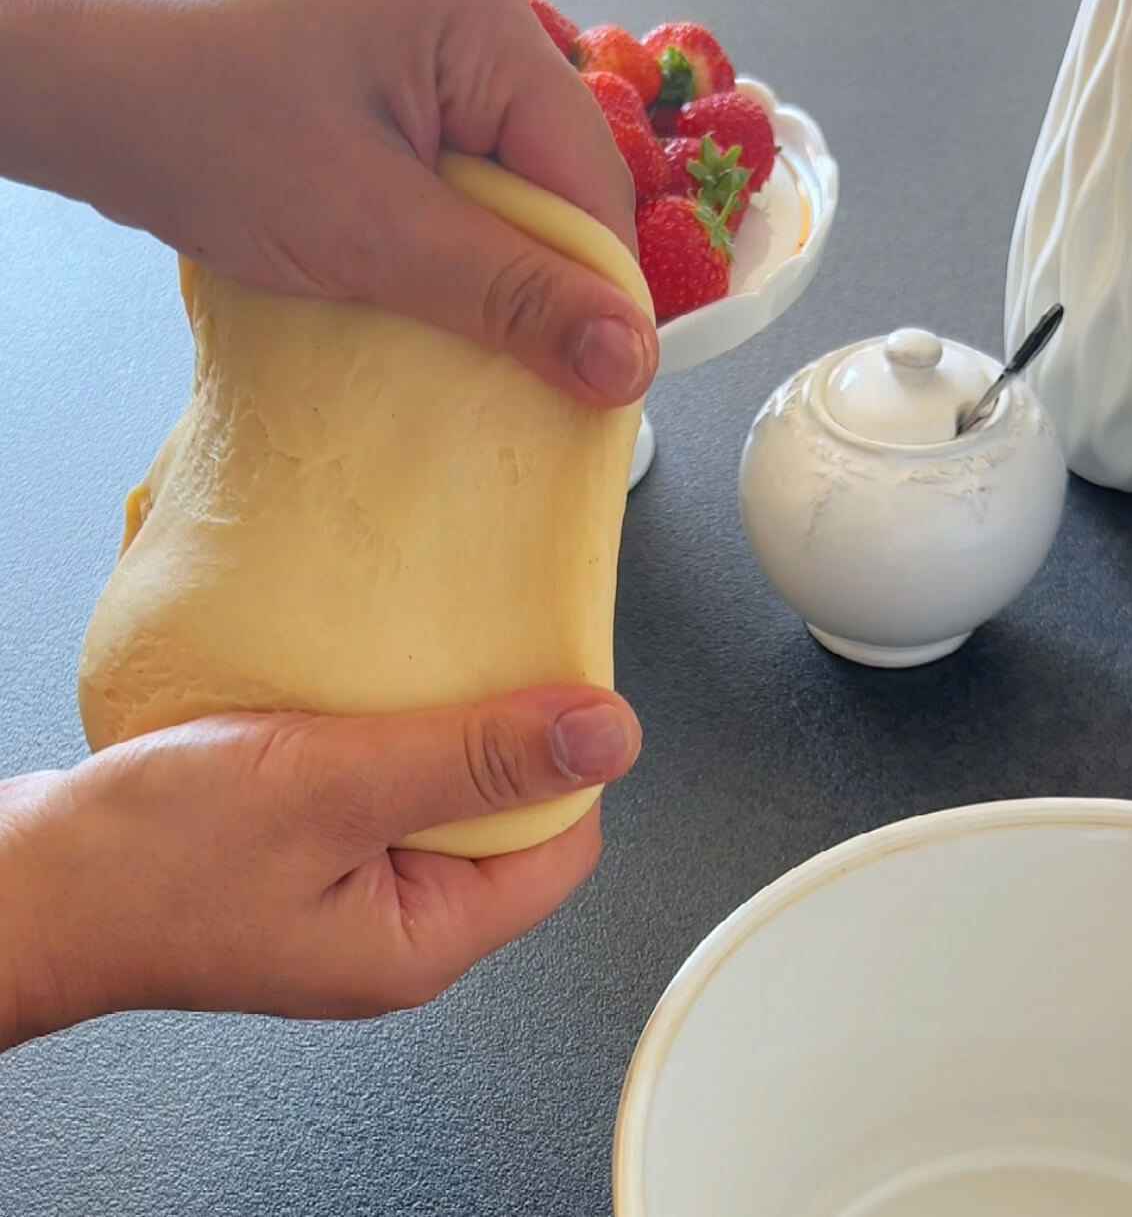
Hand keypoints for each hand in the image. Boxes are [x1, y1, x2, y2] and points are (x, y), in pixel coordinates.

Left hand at [0, 0, 655, 406]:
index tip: (601, 380)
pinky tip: (429, 274)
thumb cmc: (205, 139)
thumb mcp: (373, 234)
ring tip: (463, 318)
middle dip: (541, 270)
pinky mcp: (397, 71)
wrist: (83, 96)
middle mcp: (471, 6)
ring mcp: (432, 34)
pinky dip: (457, 231)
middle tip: (521, 361)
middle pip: (558, 172)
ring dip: (496, 257)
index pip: (591, 172)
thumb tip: (630, 363)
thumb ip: (511, 297)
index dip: (603, 285)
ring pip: (513, 176)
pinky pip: (467, 165)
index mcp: (479, 12)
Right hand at [0, 685, 640, 1050]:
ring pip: (444, 789)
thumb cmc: (147, 862)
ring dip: (437, 722)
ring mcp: (354, 885)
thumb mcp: (334, 789)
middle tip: (476, 660)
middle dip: (501, 733)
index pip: (564, 844)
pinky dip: (384, 729)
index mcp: (427, 937)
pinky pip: (384, 780)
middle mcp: (400, 922)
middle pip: (510, 814)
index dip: (569, 759)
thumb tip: (608, 735)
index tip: (554, 681)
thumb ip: (476, 758)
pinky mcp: (314, 848)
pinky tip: (361, 689)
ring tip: (416, 668)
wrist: (28, 880)